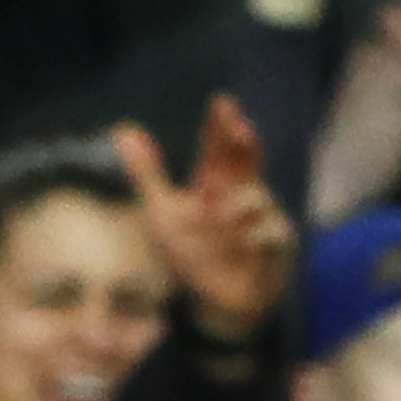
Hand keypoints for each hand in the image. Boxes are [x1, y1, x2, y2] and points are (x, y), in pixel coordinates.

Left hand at [118, 93, 298, 342]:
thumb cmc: (193, 250)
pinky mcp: (277, 243)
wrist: (219, 299)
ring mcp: (263, 216)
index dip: (222, 123)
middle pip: (248, 158)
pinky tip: (242, 243)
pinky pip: (270, 233)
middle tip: (239, 128)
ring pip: (255, 200)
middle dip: (244, 143)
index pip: (220, 146)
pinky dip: (253, 238)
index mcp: (217, 181)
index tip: (221, 101)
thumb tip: (122, 127)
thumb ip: (148, 170)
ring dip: (236, 207)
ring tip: (215, 215)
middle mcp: (243, 192)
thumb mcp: (163, 210)